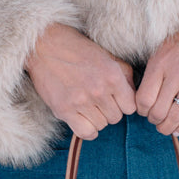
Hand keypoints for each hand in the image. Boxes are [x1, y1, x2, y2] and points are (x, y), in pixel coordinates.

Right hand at [25, 24, 136, 139]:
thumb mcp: (107, 55)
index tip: (115, 100)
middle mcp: (98, 90)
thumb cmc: (77, 49)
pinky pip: (86, 133)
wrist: (45, 46)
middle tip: (99, 101)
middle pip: (115, 118)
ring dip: (97, 119)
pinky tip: (84, 120)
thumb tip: (133, 94)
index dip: (124, 105)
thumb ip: (124, 74)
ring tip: (88, 106)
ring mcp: (81, 102)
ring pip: (101, 125)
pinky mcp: (64, 110)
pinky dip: (88, 130)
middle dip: (110, 111)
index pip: (130, 107)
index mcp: (112, 75)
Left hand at [135, 18, 178, 135]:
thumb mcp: (162, 49)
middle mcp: (176, 74)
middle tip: (156, 119)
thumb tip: (144, 99)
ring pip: (175, 117)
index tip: (145, 110)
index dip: (142, 111)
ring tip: (166, 127)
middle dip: (154, 121)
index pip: (143, 100)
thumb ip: (153, 73)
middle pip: (158, 112)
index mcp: (160, 64)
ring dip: (167, 127)